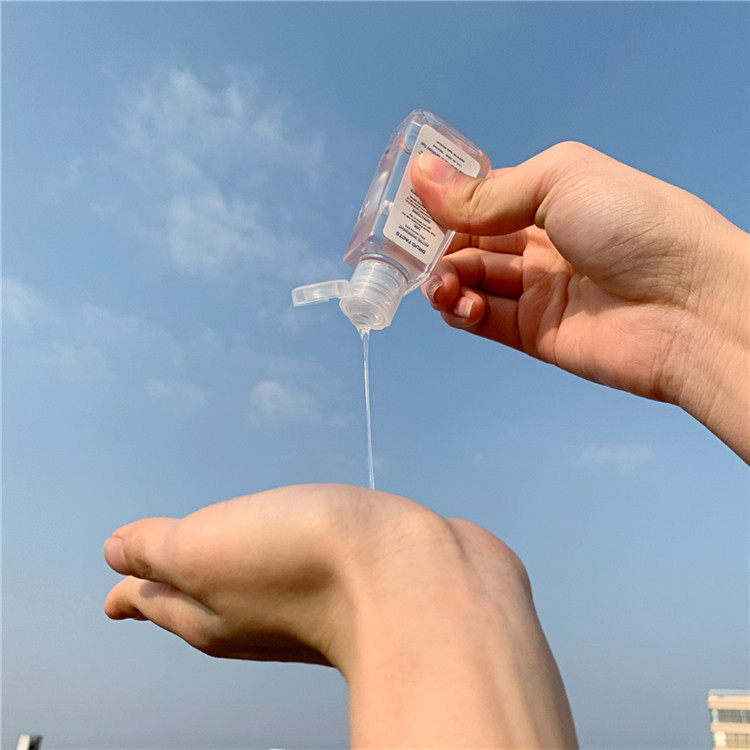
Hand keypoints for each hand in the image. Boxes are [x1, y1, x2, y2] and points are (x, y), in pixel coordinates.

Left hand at [105, 484, 577, 747]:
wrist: (415, 579)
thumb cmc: (305, 564)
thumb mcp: (201, 549)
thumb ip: (153, 550)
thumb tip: (116, 557)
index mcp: (206, 609)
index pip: (151, 601)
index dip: (129, 593)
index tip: (114, 595)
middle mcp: (253, 612)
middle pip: (198, 602)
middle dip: (175, 586)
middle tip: (160, 576)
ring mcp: (304, 598)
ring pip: (250, 584)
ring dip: (229, 571)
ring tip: (220, 557)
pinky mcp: (352, 578)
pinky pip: (300, 566)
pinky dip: (284, 555)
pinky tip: (297, 543)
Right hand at [411, 143, 749, 461]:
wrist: (688, 307)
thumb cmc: (637, 226)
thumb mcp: (558, 183)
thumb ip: (486, 193)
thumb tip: (421, 178)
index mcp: (550, 199)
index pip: (481, 198)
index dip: (443, 202)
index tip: (407, 206)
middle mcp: (542, 244)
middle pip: (469, 243)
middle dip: (436, 245)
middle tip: (409, 252)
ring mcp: (538, 291)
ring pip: (471, 282)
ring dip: (444, 280)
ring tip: (442, 284)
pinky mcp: (535, 334)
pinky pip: (484, 321)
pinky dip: (461, 311)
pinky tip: (459, 304)